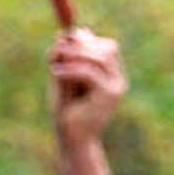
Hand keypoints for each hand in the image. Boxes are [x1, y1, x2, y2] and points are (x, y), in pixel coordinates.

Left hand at [50, 28, 126, 149]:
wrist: (73, 140)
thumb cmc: (68, 112)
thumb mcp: (63, 79)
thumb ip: (65, 58)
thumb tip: (65, 34)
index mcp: (110, 74)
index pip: (106, 46)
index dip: (86, 40)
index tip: (62, 45)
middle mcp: (117, 79)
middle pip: (107, 48)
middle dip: (81, 46)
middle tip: (58, 51)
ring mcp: (116, 86)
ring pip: (100, 57)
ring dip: (76, 56)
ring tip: (55, 64)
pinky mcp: (109, 95)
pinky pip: (90, 73)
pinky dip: (71, 69)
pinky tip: (55, 73)